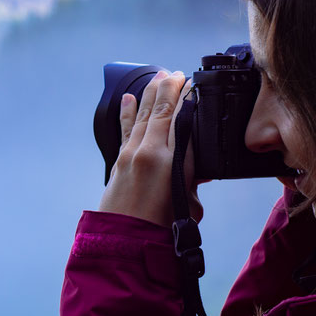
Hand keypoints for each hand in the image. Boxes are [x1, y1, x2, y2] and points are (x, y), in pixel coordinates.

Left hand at [97, 70, 201, 226]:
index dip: (186, 98)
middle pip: (161, 111)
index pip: (181, 119)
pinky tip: (128, 97)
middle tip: (177, 72)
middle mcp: (149, 151)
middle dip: (169, 88)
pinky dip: (127, 111)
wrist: (124, 243)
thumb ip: (192, 183)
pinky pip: (125, 128)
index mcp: (172, 161)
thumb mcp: (189, 206)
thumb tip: (197, 173)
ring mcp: (131, 154)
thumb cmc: (161, 231)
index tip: (192, 82)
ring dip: (151, 93)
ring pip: (143, 115)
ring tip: (159, 75)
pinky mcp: (119, 160)